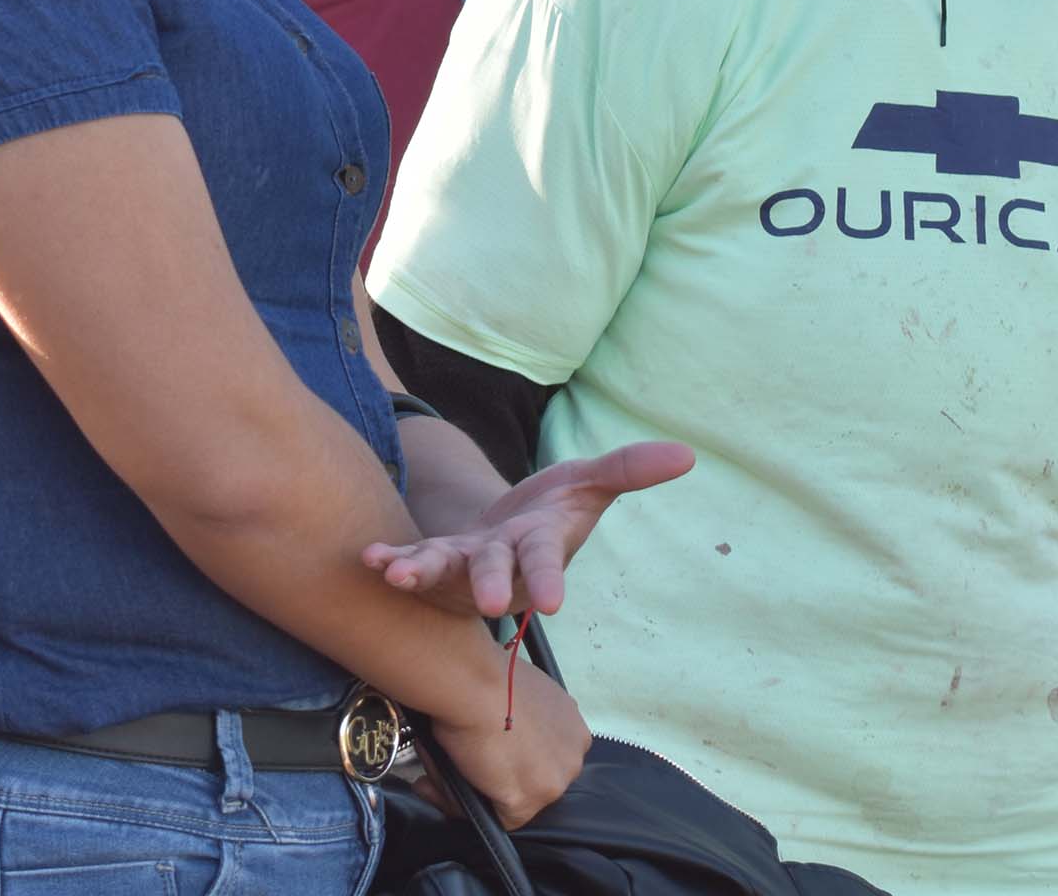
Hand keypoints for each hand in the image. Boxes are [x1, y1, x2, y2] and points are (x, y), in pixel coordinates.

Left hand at [361, 440, 694, 618]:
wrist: (505, 536)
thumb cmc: (550, 512)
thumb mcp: (588, 484)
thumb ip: (628, 469)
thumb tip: (687, 453)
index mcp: (539, 547)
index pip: (547, 565)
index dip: (548, 581)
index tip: (551, 604)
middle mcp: (500, 566)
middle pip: (492, 576)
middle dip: (486, 586)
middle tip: (483, 604)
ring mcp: (462, 569)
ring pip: (441, 573)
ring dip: (419, 573)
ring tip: (396, 573)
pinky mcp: (431, 562)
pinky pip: (409, 561)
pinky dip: (389, 560)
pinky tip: (370, 557)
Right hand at [430, 665, 589, 828]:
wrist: (473, 679)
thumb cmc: (486, 674)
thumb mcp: (514, 691)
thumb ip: (509, 718)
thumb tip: (481, 736)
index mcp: (572, 724)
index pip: (544, 753)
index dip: (512, 756)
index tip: (484, 751)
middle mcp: (573, 754)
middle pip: (532, 778)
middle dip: (496, 775)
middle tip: (460, 764)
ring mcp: (553, 781)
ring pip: (514, 800)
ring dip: (479, 791)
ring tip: (440, 774)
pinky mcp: (525, 801)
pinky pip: (493, 816)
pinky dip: (464, 805)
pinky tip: (439, 785)